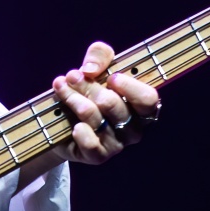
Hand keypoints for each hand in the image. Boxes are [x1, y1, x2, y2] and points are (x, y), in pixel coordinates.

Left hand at [50, 41, 160, 163]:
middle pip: (114, 105)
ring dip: (75, 99)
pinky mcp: (97, 156)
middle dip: (89, 87)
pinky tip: (74, 125)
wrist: (62, 118)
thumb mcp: (96, 64)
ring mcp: (116, 143)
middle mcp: (132, 127)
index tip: (111, 77)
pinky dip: (82, 133)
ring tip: (61, 87)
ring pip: (97, 119)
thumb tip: (91, 69)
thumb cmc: (88, 89)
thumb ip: (99, 55)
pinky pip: (92, 146)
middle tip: (72, 76)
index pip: (149, 99)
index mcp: (140, 106)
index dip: (130, 87)